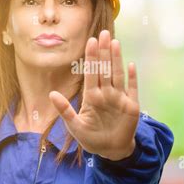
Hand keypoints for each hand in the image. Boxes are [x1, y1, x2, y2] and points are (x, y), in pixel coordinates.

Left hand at [49, 30, 139, 160]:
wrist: (111, 151)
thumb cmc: (91, 138)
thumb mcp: (75, 126)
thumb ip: (65, 110)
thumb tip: (51, 94)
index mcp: (92, 97)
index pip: (91, 73)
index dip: (91, 57)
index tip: (90, 41)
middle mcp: (106, 94)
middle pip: (105, 69)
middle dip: (104, 51)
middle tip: (104, 33)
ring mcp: (119, 98)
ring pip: (117, 75)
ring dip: (117, 59)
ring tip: (115, 43)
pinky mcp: (132, 106)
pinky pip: (132, 89)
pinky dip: (132, 78)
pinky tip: (131, 65)